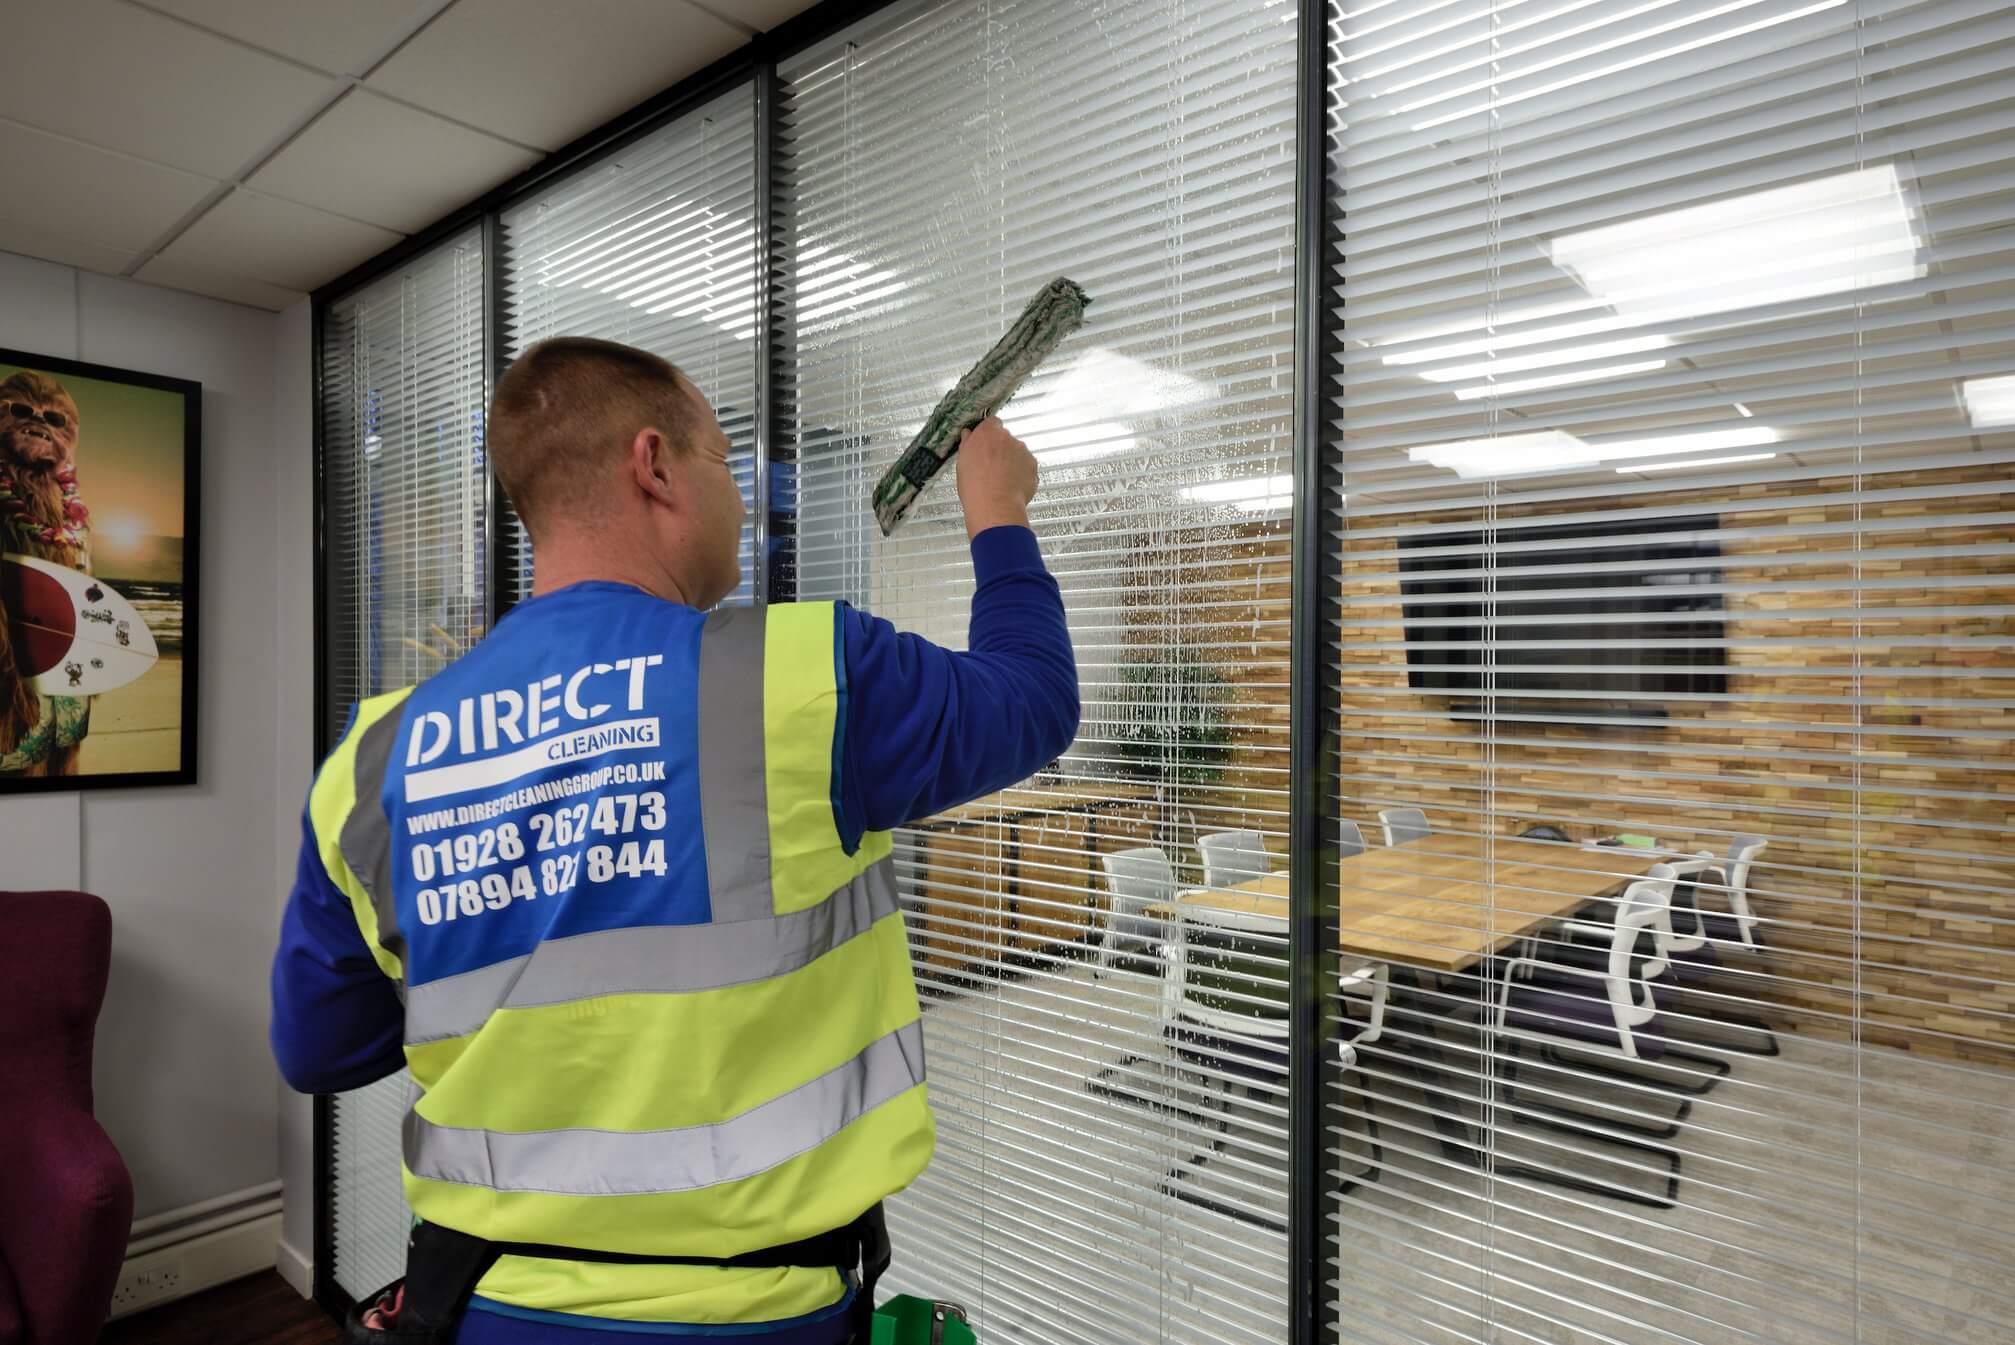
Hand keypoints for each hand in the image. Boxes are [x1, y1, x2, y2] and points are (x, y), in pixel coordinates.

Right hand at [955, 416, 1037, 540]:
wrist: (995, 505)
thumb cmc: (976, 486)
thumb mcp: (962, 462)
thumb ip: (968, 443)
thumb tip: (968, 436)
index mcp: (988, 433)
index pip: (991, 422)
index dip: (988, 434)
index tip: (985, 443)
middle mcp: (1008, 438)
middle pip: (1005, 438)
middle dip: (1000, 449)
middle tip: (990, 466)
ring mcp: (1022, 451)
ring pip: (1017, 452)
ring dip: (1011, 461)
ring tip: (1000, 479)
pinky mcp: (1032, 465)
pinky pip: (1026, 466)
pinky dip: (1021, 473)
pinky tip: (1011, 485)